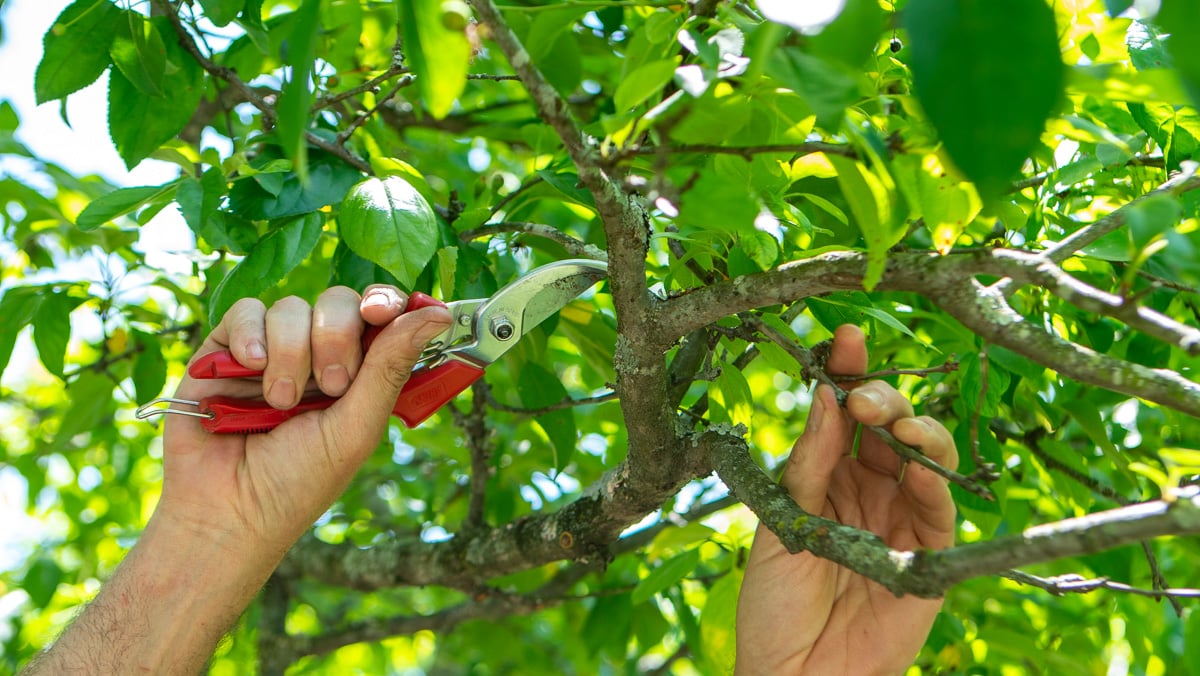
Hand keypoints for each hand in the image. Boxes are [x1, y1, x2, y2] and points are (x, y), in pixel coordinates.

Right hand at [21, 286, 452, 674]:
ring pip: (293, 307)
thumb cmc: (299, 481)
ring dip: (292, 353)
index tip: (383, 311)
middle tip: (333, 386)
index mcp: (359, 373)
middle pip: (339, 303)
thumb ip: (391, 366)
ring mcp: (273, 349)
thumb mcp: (356, 427)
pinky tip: (250, 368)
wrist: (227, 510)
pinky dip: (252, 336)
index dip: (387, 302)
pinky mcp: (226, 349)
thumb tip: (439, 313)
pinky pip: (246, 311)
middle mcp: (317, 355)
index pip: (381, 316)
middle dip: (338, 337)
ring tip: (281, 403)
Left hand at [735, 325, 957, 674]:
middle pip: (887, 424)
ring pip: (923, 454)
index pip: (842, 413)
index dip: (848, 373)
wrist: (792, 674)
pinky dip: (933, 480)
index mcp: (823, 475)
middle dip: (880, 397)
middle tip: (864, 398)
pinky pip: (939, 507)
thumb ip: (810, 462)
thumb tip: (824, 393)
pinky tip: (916, 465)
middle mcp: (864, 488)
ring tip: (893, 424)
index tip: (845, 337)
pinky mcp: (927, 554)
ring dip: (914, 430)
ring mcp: (898, 517)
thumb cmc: (774, 603)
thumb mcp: (782, 522)